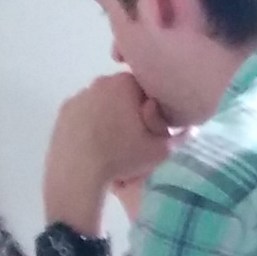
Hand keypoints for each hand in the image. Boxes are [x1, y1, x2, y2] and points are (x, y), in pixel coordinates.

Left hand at [47, 73, 177, 219]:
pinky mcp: (63, 110)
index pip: (146, 86)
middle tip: (135, 134)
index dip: (152, 105)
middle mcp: (101, 82)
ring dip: (109, 113)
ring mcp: (79, 95)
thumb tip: (193, 127)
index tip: (153, 123)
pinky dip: (90, 122)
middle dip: (130, 107)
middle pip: (122, 91)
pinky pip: (84, 112)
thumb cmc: (122, 156)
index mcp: (125, 84)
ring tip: (113, 141)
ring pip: (102, 100)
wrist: (77, 173)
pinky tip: (95, 143)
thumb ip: (180, 136)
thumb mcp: (160, 151)